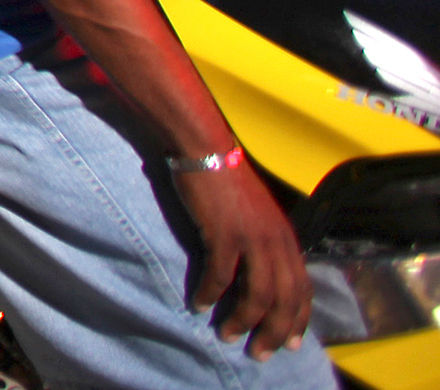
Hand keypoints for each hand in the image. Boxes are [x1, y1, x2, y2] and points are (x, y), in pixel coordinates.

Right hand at [178, 159, 310, 358]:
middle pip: (285, 300)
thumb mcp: (259, 215)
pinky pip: (220, 276)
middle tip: (260, 353)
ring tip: (230, 336)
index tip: (292, 344)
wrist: (207, 149)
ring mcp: (252, 239)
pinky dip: (211, 295)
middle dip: (275, 332)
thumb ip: (265, 242)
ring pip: (258, 295)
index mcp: (287, 238)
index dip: (300, 320)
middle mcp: (277, 242)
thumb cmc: (228, 180)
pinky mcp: (224, 234)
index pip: (303, 289)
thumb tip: (260, 271)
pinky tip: (200, 304)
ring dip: (244, 321)